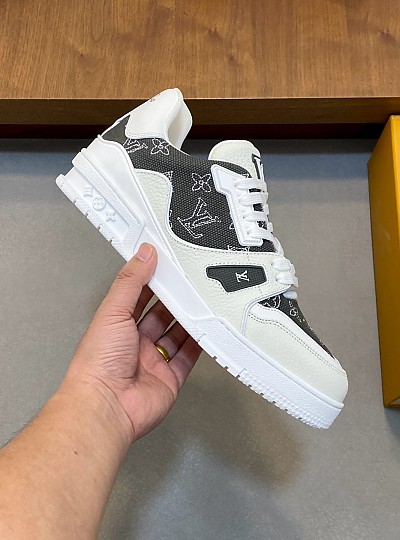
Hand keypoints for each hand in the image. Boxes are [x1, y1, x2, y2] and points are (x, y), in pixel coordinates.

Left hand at [65, 243, 200, 444]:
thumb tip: (143, 255)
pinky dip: (198, 345)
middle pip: (160, 316)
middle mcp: (134, 344)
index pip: (138, 297)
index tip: (168, 267)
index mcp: (116, 326)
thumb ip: (130, 282)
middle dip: (175, 301)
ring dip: (188, 321)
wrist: (107, 406)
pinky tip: (205, 333)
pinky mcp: (169, 378)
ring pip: (176, 336)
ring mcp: (152, 362)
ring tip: (202, 304)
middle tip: (191, 285)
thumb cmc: (98, 364)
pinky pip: (187, 358)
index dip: (153, 282)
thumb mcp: (113, 311)